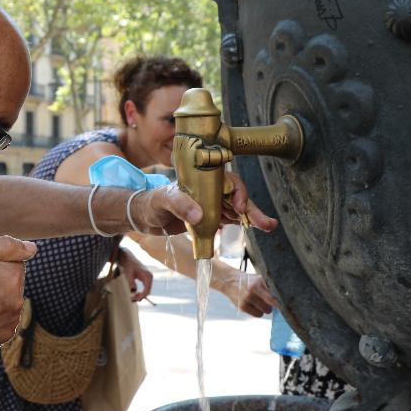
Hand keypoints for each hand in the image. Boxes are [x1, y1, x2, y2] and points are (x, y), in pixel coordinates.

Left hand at [116, 248, 152, 301]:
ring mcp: (148, 278)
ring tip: (133, 298)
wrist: (127, 258)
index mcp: (147, 276)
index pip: (147, 290)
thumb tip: (133, 291)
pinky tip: (135, 294)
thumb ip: (131, 282)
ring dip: (140, 295)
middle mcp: (149, 277)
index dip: (141, 296)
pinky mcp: (145, 279)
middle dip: (141, 297)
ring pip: (146, 290)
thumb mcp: (128, 274)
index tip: (134, 299)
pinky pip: (145, 288)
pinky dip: (140, 292)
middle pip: (148, 291)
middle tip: (132, 300)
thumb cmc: (128, 265)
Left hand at [130, 173, 277, 234]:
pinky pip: (230, 220)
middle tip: (267, 224)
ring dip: (252, 218)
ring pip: (237, 209)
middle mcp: (210, 191)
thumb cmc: (150, 202)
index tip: (239, 206)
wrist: (143, 217)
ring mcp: (211, 204)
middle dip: (252, 209)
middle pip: (237, 197)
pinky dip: (242, 224)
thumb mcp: (162, 200)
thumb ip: (179, 204)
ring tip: (268, 227)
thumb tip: (200, 215)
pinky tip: (253, 229)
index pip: (227, 181)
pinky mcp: (209, 218)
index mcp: (202, 181)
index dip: (238, 192)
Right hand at [223, 273, 277, 316]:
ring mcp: (247, 298)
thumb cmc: (249, 281)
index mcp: (258, 281)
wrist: (229, 281)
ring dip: (264, 309)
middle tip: (266, 301)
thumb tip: (282, 300)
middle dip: (271, 305)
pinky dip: (258, 312)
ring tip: (258, 302)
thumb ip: (269, 287)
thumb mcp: (259, 279)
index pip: (274, 294)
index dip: (280, 300)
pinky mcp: (242, 306)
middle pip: (271, 304)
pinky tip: (253, 305)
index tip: (282, 302)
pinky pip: (258, 314)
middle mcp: (252, 289)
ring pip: (265, 311)